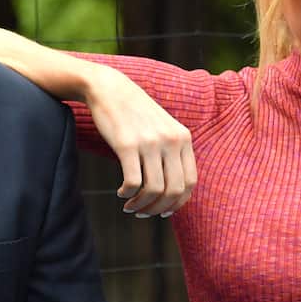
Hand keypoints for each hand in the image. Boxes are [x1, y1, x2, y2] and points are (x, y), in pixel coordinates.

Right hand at [86, 68, 195, 217]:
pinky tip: (121, 193)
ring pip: (154, 190)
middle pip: (173, 190)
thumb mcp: (162, 128)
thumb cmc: (135, 113)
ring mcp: (150, 142)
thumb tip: (171, 191)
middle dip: (158, 209)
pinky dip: (127, 194)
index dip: (178, 203)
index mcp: (183, 138)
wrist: (110, 89)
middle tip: (143, 213)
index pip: (190, 182)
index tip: (163, 211)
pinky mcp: (127, 144)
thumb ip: (172, 152)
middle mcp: (171, 140)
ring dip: (141, 205)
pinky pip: (133, 182)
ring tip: (129, 206)